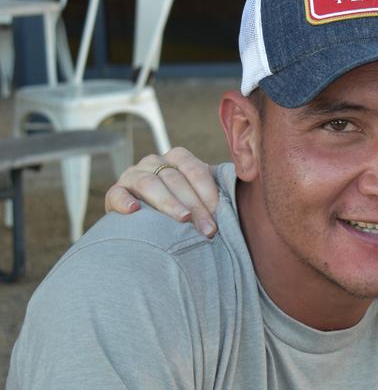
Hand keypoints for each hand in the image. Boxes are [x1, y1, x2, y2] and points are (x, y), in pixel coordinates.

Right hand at [104, 146, 220, 237]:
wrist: (148, 222)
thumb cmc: (184, 208)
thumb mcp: (201, 195)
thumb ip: (219, 188)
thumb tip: (251, 179)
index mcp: (177, 159)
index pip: (194, 169)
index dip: (208, 191)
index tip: (220, 213)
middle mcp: (154, 162)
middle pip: (175, 179)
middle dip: (194, 205)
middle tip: (208, 230)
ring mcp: (132, 176)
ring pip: (149, 183)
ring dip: (168, 202)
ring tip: (182, 219)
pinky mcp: (115, 193)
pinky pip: (116, 194)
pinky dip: (124, 201)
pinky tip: (134, 211)